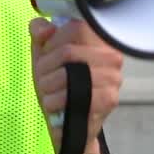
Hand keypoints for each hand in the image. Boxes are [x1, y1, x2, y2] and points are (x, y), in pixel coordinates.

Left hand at [29, 17, 123, 152]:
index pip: (75, 28)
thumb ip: (40, 32)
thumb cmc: (56, 85)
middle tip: (44, 79)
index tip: (47, 56)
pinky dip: (54, 100)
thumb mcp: (43, 53)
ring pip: (67, 72)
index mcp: (99, 40)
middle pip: (68, 51)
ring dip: (47, 84)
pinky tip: (54, 104)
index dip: (52, 42)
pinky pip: (72, 93)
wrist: (66, 125)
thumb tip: (45, 28)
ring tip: (48, 92)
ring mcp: (113, 78)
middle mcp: (112, 56)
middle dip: (46, 67)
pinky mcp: (109, 99)